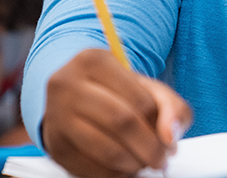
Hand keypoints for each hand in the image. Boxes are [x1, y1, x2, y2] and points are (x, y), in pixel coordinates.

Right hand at [42, 49, 192, 177]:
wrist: (77, 100)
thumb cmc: (117, 93)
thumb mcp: (147, 88)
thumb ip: (171, 107)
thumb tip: (170, 136)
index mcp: (93, 61)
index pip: (140, 100)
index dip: (161, 125)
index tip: (169, 139)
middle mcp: (67, 85)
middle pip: (122, 123)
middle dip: (150, 148)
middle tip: (162, 158)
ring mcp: (56, 116)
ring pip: (107, 151)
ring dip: (134, 164)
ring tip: (144, 162)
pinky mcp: (55, 146)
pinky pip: (91, 170)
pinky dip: (115, 175)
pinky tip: (124, 169)